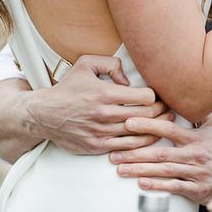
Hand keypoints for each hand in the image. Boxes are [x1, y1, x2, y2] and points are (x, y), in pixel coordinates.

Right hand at [22, 55, 172, 154]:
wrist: (44, 114)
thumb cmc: (68, 88)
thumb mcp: (86, 63)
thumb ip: (111, 63)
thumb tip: (128, 80)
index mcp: (105, 93)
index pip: (145, 97)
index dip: (154, 95)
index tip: (155, 94)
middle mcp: (105, 114)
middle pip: (146, 116)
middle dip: (160, 111)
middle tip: (167, 108)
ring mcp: (101, 132)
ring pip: (139, 133)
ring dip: (156, 128)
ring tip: (165, 123)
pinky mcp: (97, 147)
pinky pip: (127, 147)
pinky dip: (141, 143)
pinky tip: (149, 137)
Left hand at [109, 114, 211, 204]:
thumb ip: (196, 112)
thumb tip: (180, 95)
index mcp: (195, 138)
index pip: (168, 128)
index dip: (148, 124)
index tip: (129, 122)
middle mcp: (193, 155)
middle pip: (160, 153)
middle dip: (134, 153)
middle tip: (114, 153)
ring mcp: (195, 173)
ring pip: (163, 171)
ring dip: (139, 170)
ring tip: (120, 169)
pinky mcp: (196, 190)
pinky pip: (174, 188)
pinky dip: (157, 186)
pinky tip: (141, 183)